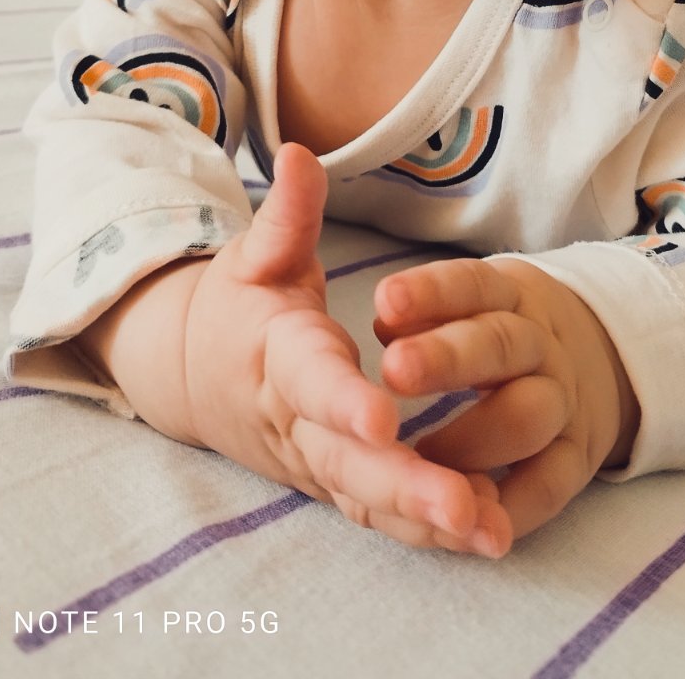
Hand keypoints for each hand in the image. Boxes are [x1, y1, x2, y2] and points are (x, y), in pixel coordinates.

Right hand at [182, 141, 510, 556]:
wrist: (193, 371)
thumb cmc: (238, 303)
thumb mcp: (256, 252)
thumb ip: (287, 213)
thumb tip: (299, 151)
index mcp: (278, 355)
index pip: (310, 381)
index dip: (343, 401)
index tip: (385, 420)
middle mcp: (295, 420)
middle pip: (347, 462)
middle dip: (406, 486)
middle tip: (465, 507)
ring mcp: (313, 460)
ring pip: (368, 499)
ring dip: (426, 520)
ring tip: (492, 532)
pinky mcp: (332, 481)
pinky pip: (378, 513)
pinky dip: (424, 530)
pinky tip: (484, 534)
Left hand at [373, 256, 639, 546]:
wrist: (601, 360)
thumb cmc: (503, 334)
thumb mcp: (477, 303)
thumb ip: (431, 311)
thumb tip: (384, 320)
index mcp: (510, 298)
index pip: (472, 285)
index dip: (430, 293)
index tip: (385, 301)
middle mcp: (540, 346)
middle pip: (499, 345)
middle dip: (445, 358)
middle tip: (393, 371)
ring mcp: (563, 403)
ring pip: (527, 416)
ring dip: (471, 440)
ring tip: (418, 460)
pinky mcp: (576, 459)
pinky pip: (548, 486)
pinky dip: (508, 508)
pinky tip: (466, 521)